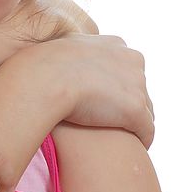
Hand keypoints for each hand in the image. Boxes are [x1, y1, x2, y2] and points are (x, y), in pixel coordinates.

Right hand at [9, 33, 154, 147]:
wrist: (45, 79)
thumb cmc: (44, 65)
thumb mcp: (63, 48)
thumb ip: (76, 53)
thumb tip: (67, 60)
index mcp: (116, 44)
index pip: (127, 67)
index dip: (115, 85)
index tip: (103, 98)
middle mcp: (133, 60)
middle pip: (139, 88)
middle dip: (127, 102)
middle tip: (110, 118)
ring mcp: (137, 85)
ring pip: (146, 110)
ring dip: (134, 122)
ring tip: (120, 135)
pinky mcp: (136, 110)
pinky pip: (147, 130)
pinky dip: (142, 139)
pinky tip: (132, 147)